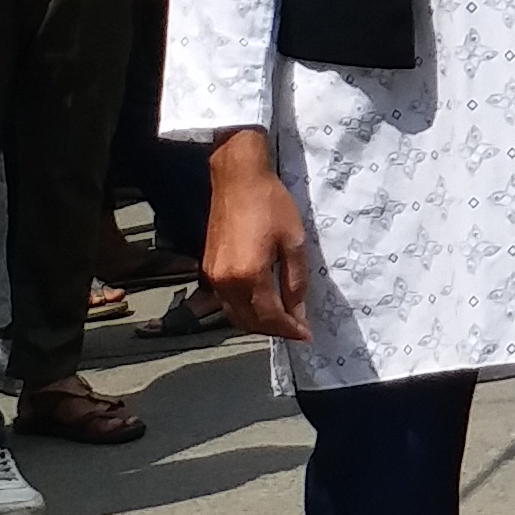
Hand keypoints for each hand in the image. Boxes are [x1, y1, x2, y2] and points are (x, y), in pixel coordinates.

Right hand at [199, 134, 313, 344]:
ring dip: (258, 323)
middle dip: (275, 330)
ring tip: (282, 320)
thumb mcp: (293, 241)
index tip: (307, 335)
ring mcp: (212, 277)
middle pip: (249, 322)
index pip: (270, 317)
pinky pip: (226, 302)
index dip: (290, 329)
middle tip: (297, 329)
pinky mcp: (208, 268)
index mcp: (248, 276)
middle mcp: (225, 282)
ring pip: (235, 315)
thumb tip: (298, 312)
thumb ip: (294, 281)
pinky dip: (244, 310)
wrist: (237, 178)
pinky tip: (261, 304)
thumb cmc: (270, 204)